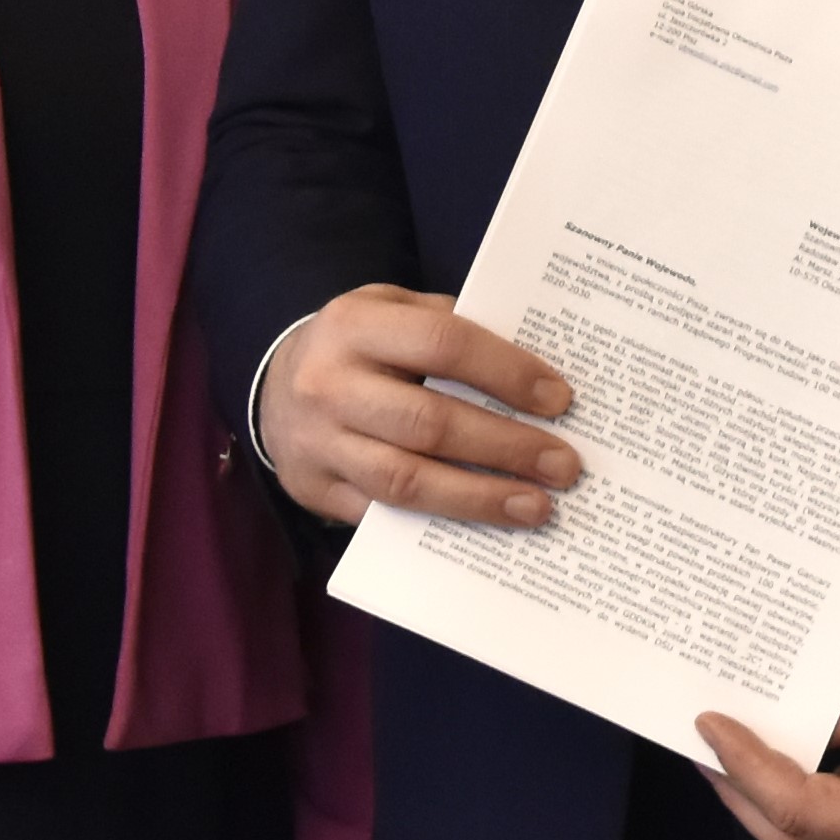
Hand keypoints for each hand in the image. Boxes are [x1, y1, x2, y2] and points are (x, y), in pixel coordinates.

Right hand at [256, 291, 577, 531]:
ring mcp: (317, 444)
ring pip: (406, 480)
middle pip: (429, 422)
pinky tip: (486, 528)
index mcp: (355, 324)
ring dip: (479, 498)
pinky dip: (439, 524)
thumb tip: (535, 374)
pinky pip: (384, 516)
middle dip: (505, 447)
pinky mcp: (313, 491)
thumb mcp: (392, 312)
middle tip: (564, 466)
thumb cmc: (359, 348)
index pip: (443, 343)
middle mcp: (328, 384)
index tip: (559, 401)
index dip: (506, 372)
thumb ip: (450, 329)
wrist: (276, 388)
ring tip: (537, 507)